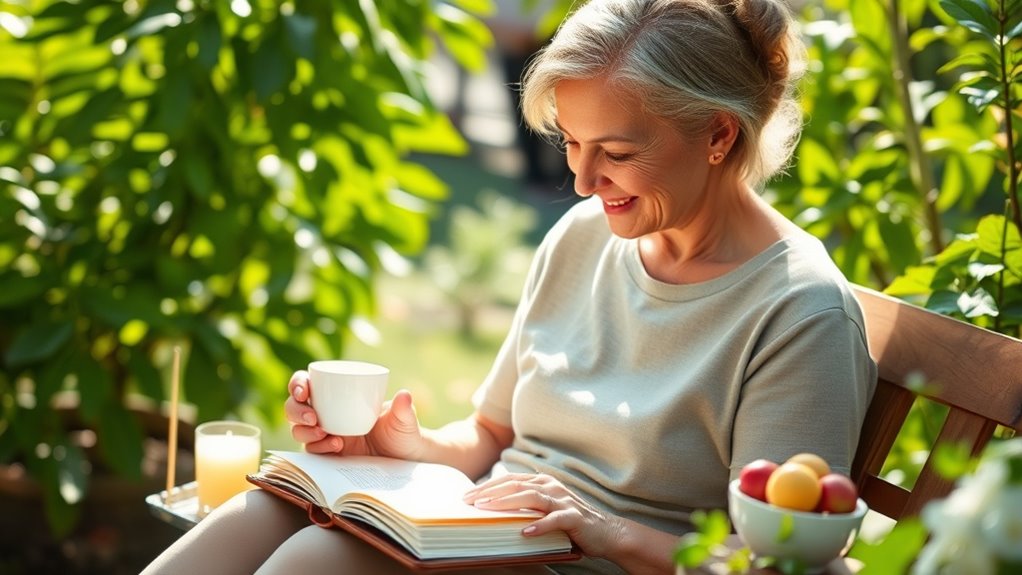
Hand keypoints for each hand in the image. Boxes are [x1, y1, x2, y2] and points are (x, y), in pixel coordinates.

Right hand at [285, 370, 424, 458]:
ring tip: (324, 433)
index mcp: (337, 395)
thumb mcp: (403, 420)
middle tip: (312, 417)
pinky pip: (312, 451)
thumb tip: (404, 394)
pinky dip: (318, 448)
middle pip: (294, 408)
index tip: (303, 391)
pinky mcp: (328, 455)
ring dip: (304, 431)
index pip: (308, 384)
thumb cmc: (402, 432)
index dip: (298, 384)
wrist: (404, 458)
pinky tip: (335, 446)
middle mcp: (326, 413)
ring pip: (299, 430)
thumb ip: (404, 410)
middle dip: (296, 411)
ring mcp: (325, 435)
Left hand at [462, 473, 623, 557]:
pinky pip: (555, 520)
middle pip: (516, 485)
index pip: (510, 480)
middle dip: (490, 492)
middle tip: (469, 501)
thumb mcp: (544, 510)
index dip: (488, 486)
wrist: (607, 532)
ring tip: (488, 509)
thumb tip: (492, 508)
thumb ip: (525, 505)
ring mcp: (563, 501)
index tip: (467, 495)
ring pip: (532, 497)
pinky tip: (525, 532)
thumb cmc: (570, 522)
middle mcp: (552, 486)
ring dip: (507, 503)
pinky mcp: (574, 517)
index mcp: (543, 482)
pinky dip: (539, 526)